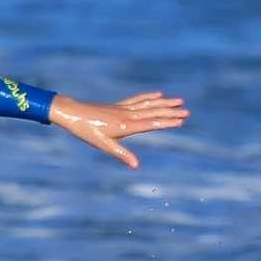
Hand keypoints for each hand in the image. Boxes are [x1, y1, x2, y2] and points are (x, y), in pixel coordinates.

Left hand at [49, 89, 187, 167]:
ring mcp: (124, 108)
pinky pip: (138, 100)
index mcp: (126, 125)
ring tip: (178, 100)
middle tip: (187, 111)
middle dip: (171, 112)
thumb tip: (137, 166)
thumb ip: (122, 154)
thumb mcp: (104, 146)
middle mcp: (128, 115)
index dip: (167, 122)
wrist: (73, 114)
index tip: (181, 121)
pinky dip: (149, 97)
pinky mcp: (119, 106)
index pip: (151, 124)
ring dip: (164, 103)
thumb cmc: (87, 132)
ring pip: (148, 104)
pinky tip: (158, 94)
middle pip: (153, 113)